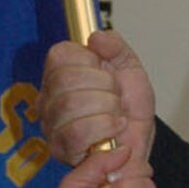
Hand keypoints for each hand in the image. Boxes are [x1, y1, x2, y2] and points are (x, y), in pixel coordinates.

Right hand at [38, 29, 156, 167]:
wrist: (139, 141)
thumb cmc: (129, 109)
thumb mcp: (129, 67)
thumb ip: (115, 46)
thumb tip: (96, 38)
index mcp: (60, 74)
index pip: (60, 55)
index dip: (90, 62)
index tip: (105, 73)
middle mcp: (49, 98)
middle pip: (67, 79)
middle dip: (104, 87)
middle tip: (114, 97)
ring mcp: (51, 124)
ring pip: (72, 104)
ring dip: (107, 109)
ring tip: (115, 115)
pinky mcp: (61, 148)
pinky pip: (78, 132)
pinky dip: (105, 128)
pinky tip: (113, 129)